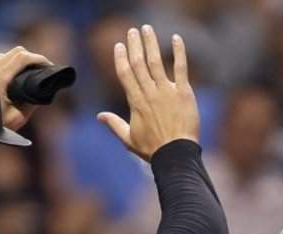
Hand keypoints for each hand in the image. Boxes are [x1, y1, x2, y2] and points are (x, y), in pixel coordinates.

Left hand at [0, 46, 52, 131]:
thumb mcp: (16, 119)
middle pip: (14, 52)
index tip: (48, 65)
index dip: (39, 59)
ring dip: (18, 61)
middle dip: (31, 58)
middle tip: (41, 68)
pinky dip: (8, 66)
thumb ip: (31, 105)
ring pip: (4, 56)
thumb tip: (40, 92)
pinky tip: (13, 78)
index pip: (22, 58)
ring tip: (29, 73)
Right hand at [98, 25, 198, 161]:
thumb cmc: (152, 149)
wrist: (175, 154)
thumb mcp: (128, 138)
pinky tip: (176, 38)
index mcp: (135, 102)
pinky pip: (181, 67)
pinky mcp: (183, 92)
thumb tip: (99, 116)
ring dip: (151, 43)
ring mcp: (166, 91)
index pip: (125, 74)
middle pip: (138, 63)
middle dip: (134, 45)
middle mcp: (149, 93)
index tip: (119, 45)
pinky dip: (179, 51)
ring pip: (156, 61)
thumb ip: (114, 124)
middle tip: (132, 31)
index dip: (121, 58)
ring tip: (147, 29)